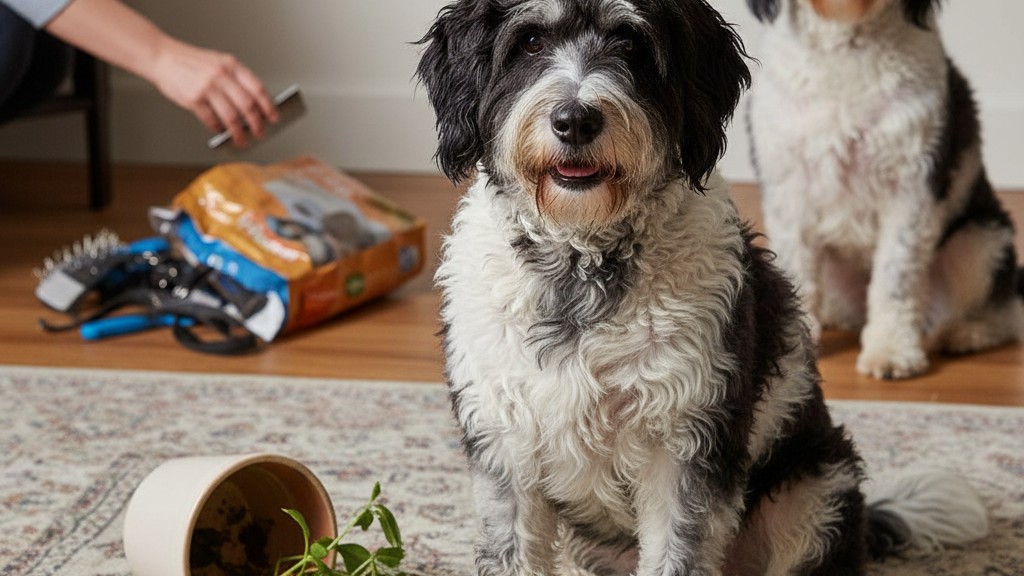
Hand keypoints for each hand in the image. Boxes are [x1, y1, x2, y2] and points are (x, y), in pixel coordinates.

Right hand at [149, 37, 278, 146]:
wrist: (161, 56)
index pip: (257, 88)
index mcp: (231, 65)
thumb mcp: (219, 62)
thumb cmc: (191, 62)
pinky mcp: (193, 99)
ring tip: (242, 139)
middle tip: (260, 132)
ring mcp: (207, 87)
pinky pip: (210, 119)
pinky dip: (217, 128)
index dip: (268, 105)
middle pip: (247, 105)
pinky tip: (219, 130)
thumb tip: (254, 104)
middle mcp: (221, 75)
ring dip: (238, 132)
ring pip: (231, 116)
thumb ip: (235, 79)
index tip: (273, 117)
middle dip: (257, 123)